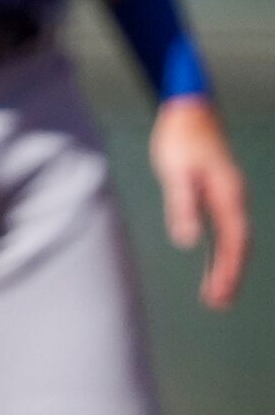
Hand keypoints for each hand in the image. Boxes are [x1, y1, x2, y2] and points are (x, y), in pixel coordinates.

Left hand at [152, 95, 249, 310]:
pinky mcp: (218, 194)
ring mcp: (228, 197)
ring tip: (217, 294)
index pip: (233, 243)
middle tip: (219, 303)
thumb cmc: (180, 140)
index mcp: (229, 197)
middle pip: (238, 246)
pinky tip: (212, 262)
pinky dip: (221, 249)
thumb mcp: (176, 172)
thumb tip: (187, 240)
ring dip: (227, 266)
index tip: (218, 294)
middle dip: (230, 276)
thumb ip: (182, 205)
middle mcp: (234, 200)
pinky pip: (225, 229)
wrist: (188, 111)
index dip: (227, 270)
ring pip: (234, 240)